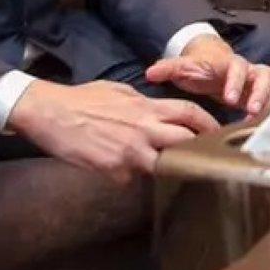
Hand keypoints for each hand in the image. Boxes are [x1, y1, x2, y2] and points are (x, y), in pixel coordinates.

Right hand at [7, 80, 218, 182]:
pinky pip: (129, 178)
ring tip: (152, 164)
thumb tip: (155, 111)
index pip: (190, 113)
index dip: (208, 123)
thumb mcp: (121, 91)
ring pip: (160, 165)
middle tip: (204, 157)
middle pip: (184, 142)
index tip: (220, 132)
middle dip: (196, 150)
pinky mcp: (112, 170)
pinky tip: (113, 166)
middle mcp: (144, 129)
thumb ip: (144, 103)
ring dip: (159, 166)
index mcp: (148, 107)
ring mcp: (129, 152)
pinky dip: (126, 175)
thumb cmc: (83, 98)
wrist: (50, 112)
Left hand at [144, 36, 269, 119]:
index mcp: (230, 63)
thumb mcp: (185, 67)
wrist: (214, 63)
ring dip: (266, 107)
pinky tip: (256, 132)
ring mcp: (257, 84)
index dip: (236, 82)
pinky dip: (266, 116)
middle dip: (260, 93)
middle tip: (251, 111)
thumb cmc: (200, 68)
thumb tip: (150, 73)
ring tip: (256, 126)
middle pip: (266, 75)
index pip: (239, 67)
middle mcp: (249, 71)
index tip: (229, 99)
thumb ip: (169, 69)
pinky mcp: (260, 97)